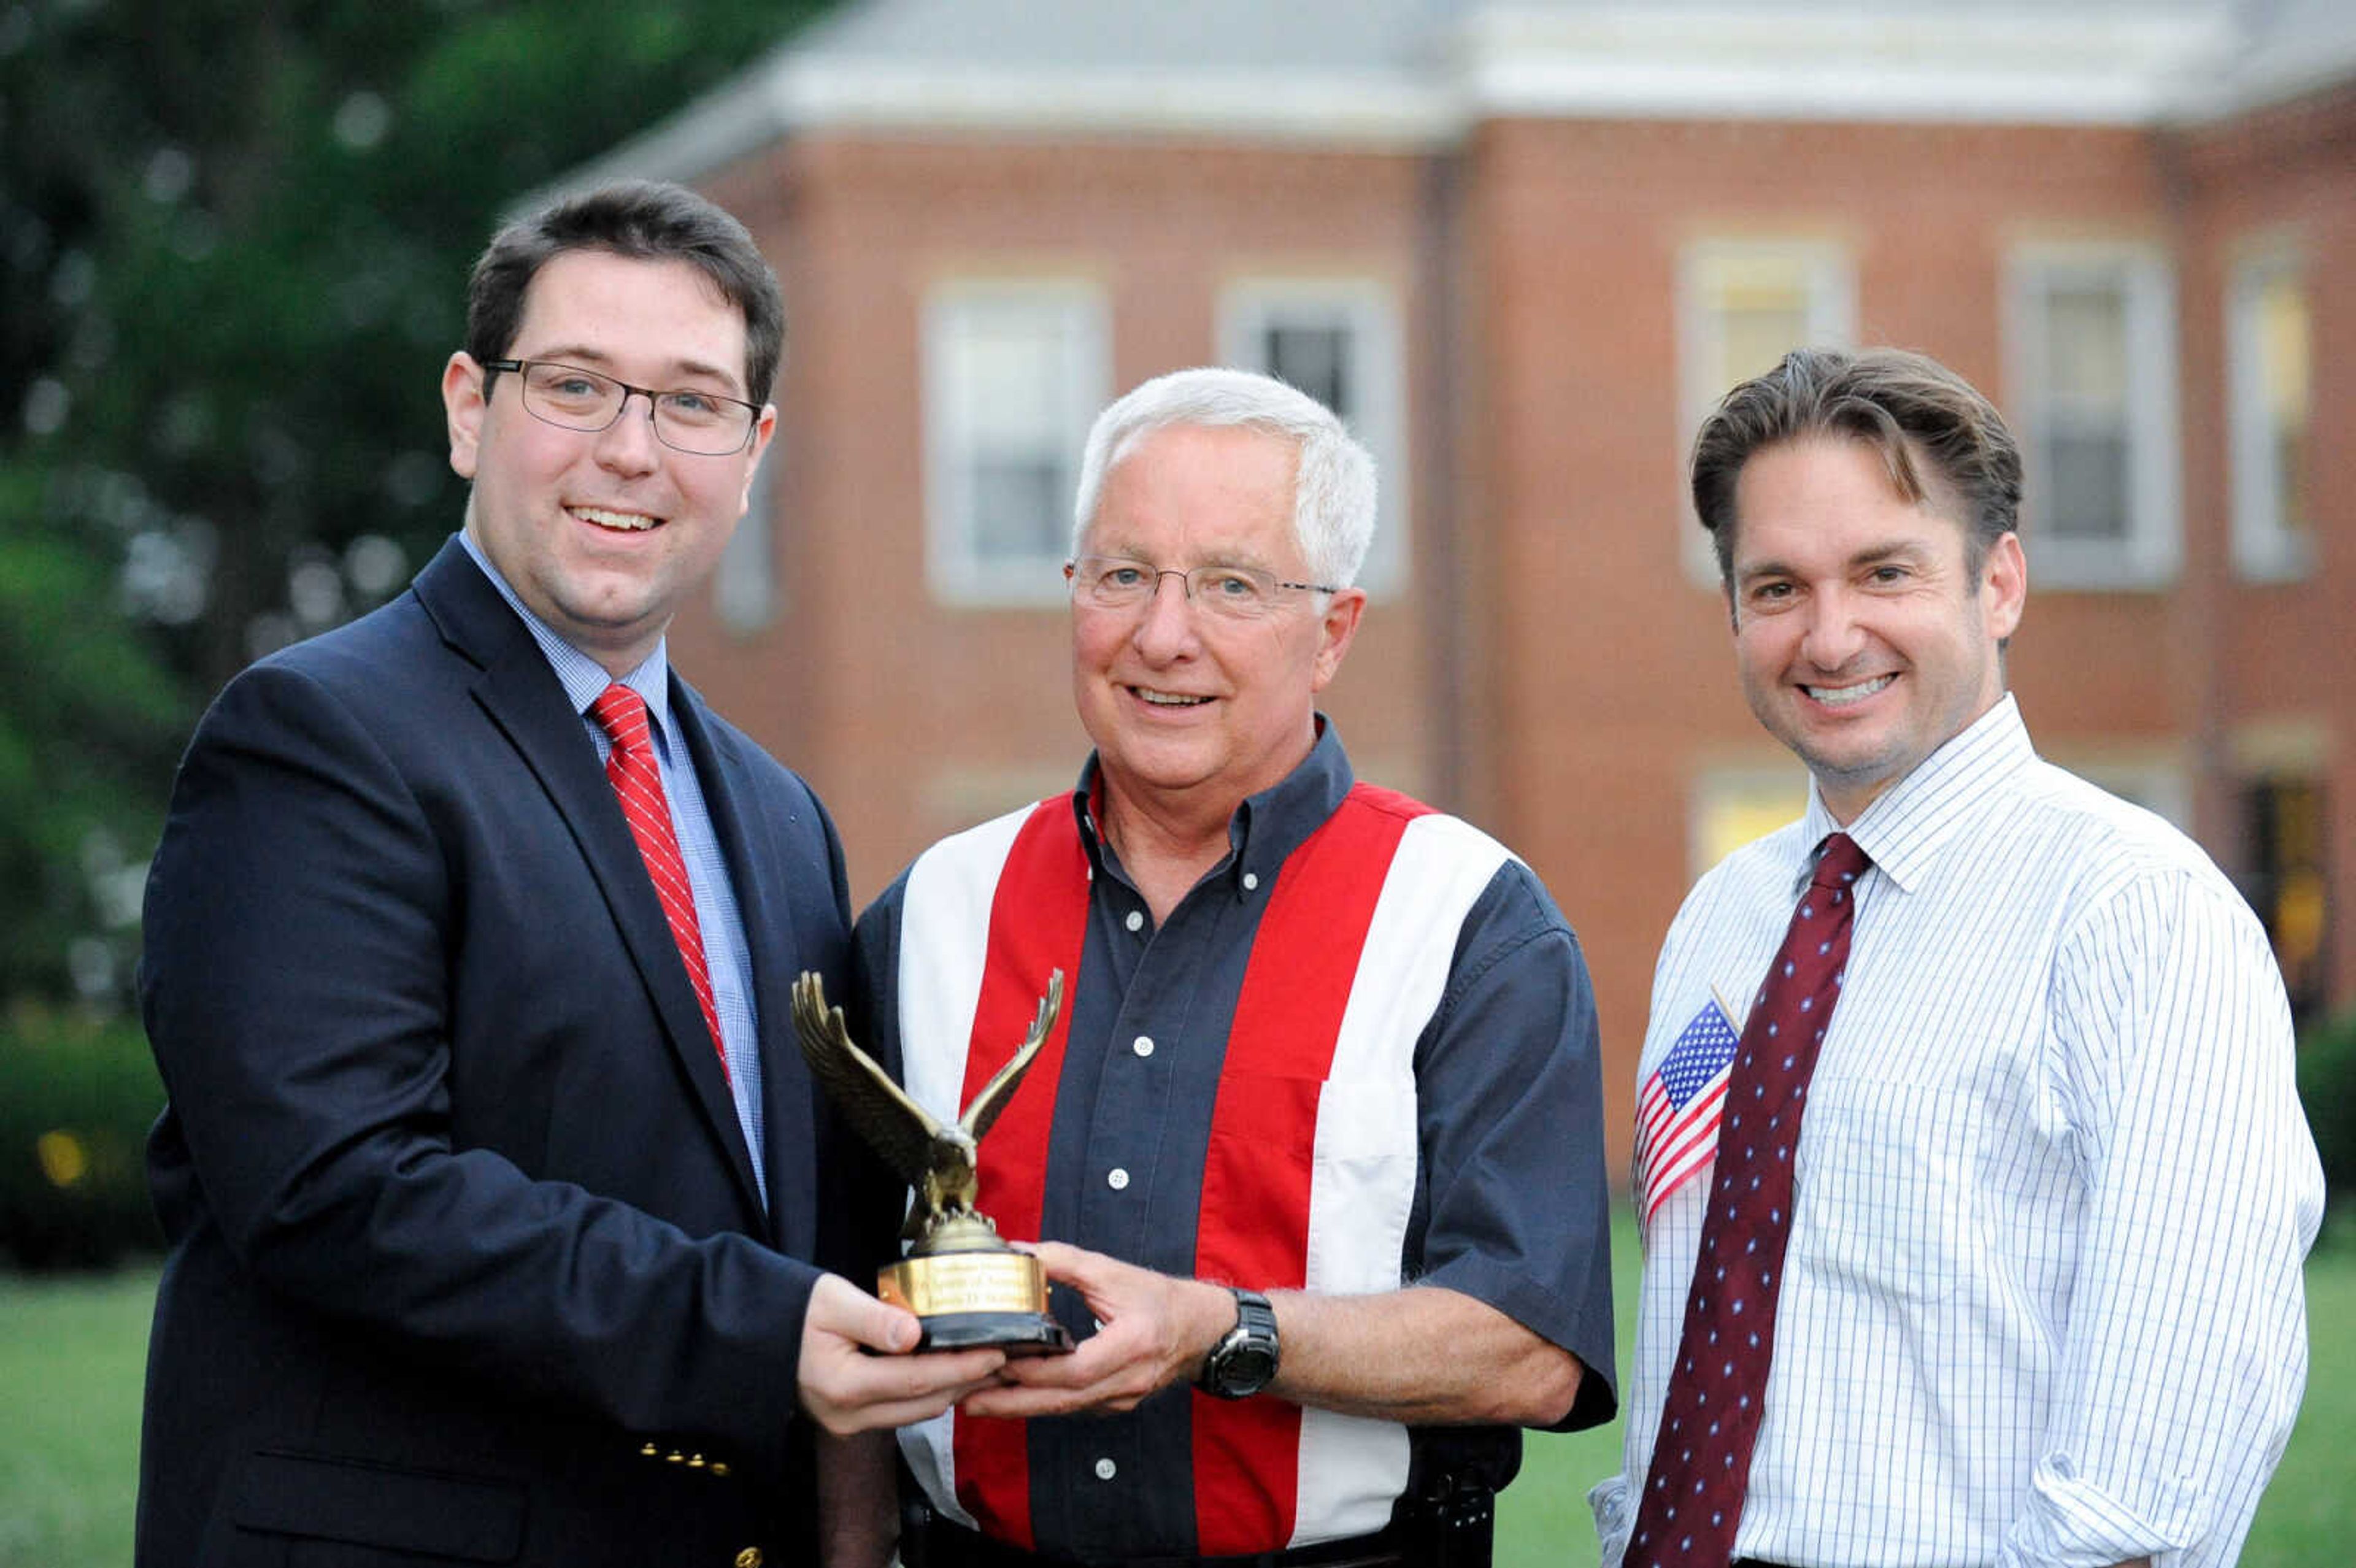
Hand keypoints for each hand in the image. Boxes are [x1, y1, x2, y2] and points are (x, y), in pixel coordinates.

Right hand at [797, 1273, 1005, 1434]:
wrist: (755, 1333)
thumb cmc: (791, 1309)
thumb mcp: (831, 1299)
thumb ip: (875, 1319)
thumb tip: (915, 1335)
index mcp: (842, 1385)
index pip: (917, 1381)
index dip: (961, 1368)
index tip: (996, 1352)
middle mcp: (846, 1416)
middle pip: (923, 1405)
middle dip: (967, 1382)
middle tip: (1005, 1359)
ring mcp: (847, 1424)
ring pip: (914, 1413)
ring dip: (952, 1390)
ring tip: (986, 1366)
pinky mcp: (849, 1420)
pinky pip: (900, 1412)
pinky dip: (929, 1394)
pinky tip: (950, 1373)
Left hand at [956, 1242, 1234, 1418]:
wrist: (1199, 1327)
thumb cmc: (1158, 1298)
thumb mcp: (1111, 1271)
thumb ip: (1062, 1262)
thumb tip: (1017, 1252)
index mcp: (1133, 1343)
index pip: (1077, 1368)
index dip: (1035, 1369)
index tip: (996, 1361)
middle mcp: (1129, 1378)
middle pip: (1063, 1400)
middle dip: (1013, 1403)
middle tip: (969, 1400)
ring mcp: (1124, 1397)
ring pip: (1065, 1409)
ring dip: (1021, 1407)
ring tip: (978, 1401)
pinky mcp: (1116, 1404)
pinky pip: (1074, 1407)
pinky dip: (1042, 1403)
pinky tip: (1013, 1397)